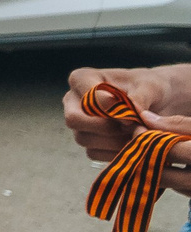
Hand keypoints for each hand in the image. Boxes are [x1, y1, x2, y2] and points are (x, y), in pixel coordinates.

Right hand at [66, 64, 190, 185]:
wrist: (158, 102)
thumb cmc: (150, 88)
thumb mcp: (150, 87)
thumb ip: (138, 98)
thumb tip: (126, 115)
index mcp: (82, 78)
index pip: (86, 98)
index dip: (109, 110)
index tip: (133, 115)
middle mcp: (73, 101)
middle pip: (74, 120)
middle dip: (106, 127)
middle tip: (131, 127)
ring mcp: (79, 123)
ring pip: (84, 138)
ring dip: (114, 141)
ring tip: (137, 133)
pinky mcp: (87, 140)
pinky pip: (94, 152)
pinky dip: (115, 152)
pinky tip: (132, 143)